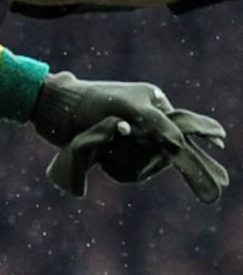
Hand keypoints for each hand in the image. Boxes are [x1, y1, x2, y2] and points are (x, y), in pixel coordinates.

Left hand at [33, 72, 227, 203]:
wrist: (52, 110)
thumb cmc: (91, 102)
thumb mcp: (129, 108)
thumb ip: (159, 124)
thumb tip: (179, 148)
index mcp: (155, 105)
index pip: (187, 125)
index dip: (206, 134)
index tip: (222, 141)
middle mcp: (146, 125)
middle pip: (168, 153)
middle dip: (165, 160)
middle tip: (185, 172)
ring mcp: (130, 143)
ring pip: (145, 165)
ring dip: (127, 158)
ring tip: (108, 144)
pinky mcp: (112, 156)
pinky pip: (127, 172)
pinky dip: (117, 166)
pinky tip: (102, 156)